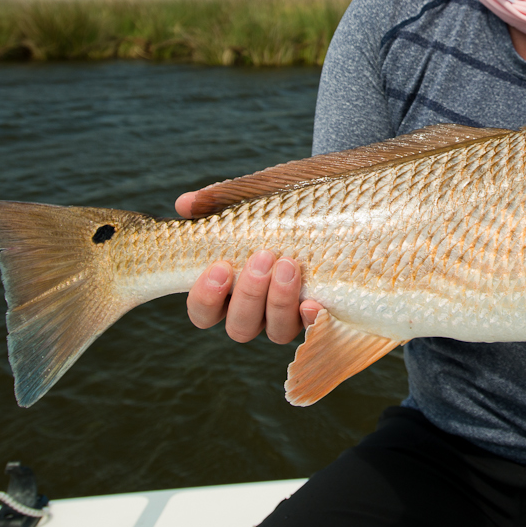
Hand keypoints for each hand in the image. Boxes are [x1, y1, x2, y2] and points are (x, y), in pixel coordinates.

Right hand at [178, 189, 322, 342]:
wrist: (340, 199)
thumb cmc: (288, 200)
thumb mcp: (257, 194)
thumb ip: (221, 200)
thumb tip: (184, 204)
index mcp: (231, 288)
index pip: (204, 312)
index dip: (206, 298)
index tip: (219, 267)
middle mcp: (258, 309)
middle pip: (240, 327)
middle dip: (249, 295)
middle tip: (263, 257)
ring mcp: (290, 313)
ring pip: (276, 331)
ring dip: (279, 301)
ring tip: (288, 264)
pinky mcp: (322, 310)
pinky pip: (314, 329)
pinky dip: (310, 319)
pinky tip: (312, 302)